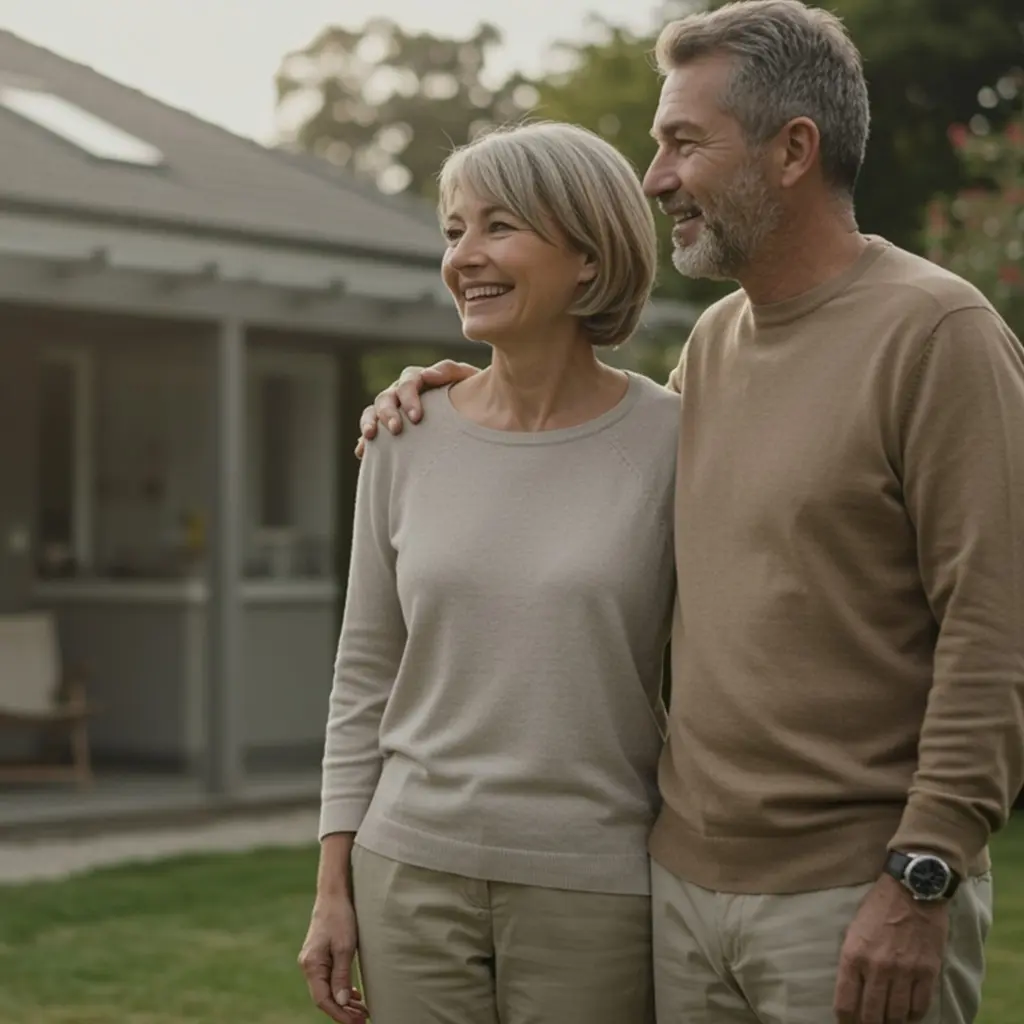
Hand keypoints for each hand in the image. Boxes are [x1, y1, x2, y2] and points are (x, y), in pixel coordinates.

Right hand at [298, 894, 368, 1022]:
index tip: (356, 1022)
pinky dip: (341, 990)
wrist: (334, 895)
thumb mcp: (345, 946)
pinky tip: (354, 995)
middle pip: (324, 998)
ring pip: (327, 990)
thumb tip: (342, 1003)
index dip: (339, 1014)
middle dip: (343, 1011)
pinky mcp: (320, 957)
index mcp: (311, 965)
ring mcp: (313, 961)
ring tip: (362, 1011)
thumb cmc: (340, 917)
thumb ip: (342, 975)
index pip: (323, 999)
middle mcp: (308, 966)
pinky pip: (328, 980)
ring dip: (343, 1002)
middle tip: (363, 1019)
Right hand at [354, 359, 480, 457]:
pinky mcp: (387, 430)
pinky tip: (362, 452)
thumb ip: (450, 372)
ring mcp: (392, 411)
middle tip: (395, 429)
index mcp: (420, 380)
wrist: (477, 416)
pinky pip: (371, 433)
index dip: (409, 398)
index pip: (408, 382)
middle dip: (388, 413)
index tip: (416, 418)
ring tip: (370, 437)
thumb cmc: (472, 397)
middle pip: (386, 397)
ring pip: (373, 411)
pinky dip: (364, 441)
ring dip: (370, 422)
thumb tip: (427, 375)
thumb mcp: (467, 380)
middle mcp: (401, 393)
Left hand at [834, 873, 949, 1023]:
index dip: (845, 1021)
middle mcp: (877, 967)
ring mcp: (904, 971)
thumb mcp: (854, 930)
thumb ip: (853, 961)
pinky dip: (912, 1016)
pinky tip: (907, 1014)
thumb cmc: (878, 908)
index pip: (846, 1003)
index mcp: (853, 955)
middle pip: (871, 1016)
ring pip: (896, 1016)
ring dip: (891, 1023)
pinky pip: (919, 1006)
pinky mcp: (927, 972)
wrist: (911, 890)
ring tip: (887, 1021)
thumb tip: (852, 991)